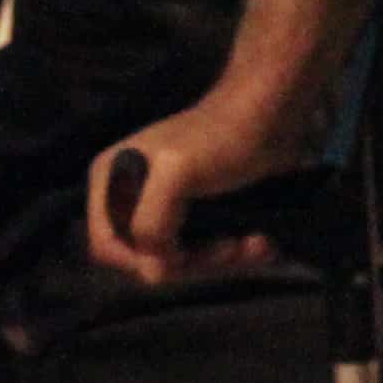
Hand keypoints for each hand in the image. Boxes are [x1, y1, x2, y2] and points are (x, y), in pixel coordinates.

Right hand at [86, 100, 289, 285]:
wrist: (275, 111)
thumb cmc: (224, 135)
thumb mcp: (176, 173)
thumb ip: (151, 222)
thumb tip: (152, 270)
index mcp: (111, 181)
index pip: (107, 245)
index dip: (142, 260)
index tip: (183, 255)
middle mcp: (133, 196)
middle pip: (150, 258)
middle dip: (195, 261)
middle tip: (234, 248)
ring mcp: (168, 206)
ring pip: (185, 259)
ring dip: (223, 260)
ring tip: (257, 245)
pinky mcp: (202, 213)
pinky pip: (209, 250)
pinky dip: (236, 253)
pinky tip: (263, 244)